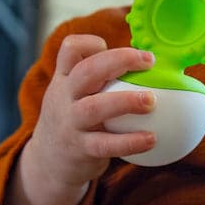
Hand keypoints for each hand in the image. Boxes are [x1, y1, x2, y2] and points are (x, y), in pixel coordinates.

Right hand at [29, 34, 156, 186]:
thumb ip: (103, 81)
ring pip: (94, 108)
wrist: (49, 162)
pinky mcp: (80, 149)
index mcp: (65, 78)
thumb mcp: (77, 96)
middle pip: (86, 71)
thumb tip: (156, 67)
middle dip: (118, 60)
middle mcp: (64, 97)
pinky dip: (130, 142)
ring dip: (125, 101)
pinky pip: (106, 144)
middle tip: (148, 60)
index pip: (70, 49)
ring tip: (152, 101)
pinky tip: (152, 139)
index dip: (91, 42)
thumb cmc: (76, 121)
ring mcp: (70, 123)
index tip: (116, 47)